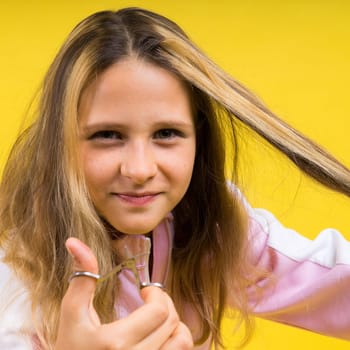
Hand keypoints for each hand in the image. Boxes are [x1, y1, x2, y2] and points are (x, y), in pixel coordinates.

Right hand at [55, 237, 192, 348]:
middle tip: (150, 300)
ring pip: (182, 342)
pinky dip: (175, 342)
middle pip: (173, 323)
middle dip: (165, 304)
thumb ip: (81, 279)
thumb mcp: (72, 315)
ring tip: (157, 319)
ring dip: (175, 325)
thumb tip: (74, 242)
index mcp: (116, 343)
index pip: (159, 312)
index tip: (145, 291)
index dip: (157, 294)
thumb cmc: (69, 348)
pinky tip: (158, 336)